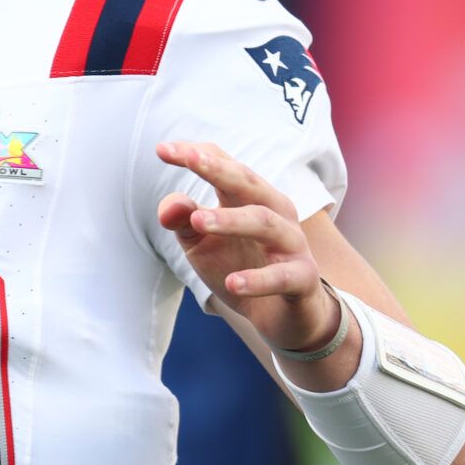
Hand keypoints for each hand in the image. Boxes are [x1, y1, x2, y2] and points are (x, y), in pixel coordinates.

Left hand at [154, 140, 340, 354]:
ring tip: (199, 221)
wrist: (280, 315)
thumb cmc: (238, 266)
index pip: (225, 165)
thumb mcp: (201, 244)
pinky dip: (258, 279)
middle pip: (248, 183)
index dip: (196, 155)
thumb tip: (167, 205)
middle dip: (219, 169)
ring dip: (231, 220)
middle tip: (190, 159)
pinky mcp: (302, 278)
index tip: (162, 149)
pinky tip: (232, 283)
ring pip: (265, 222)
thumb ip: (183, 221)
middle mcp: (275, 212)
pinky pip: (282, 276)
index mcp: (249, 198)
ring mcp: (291, 243)